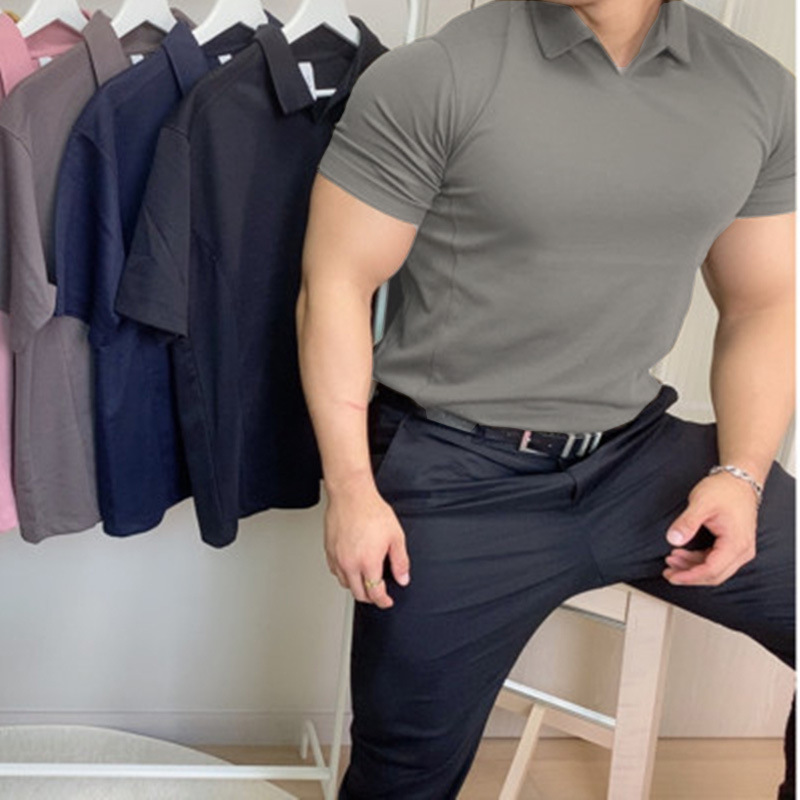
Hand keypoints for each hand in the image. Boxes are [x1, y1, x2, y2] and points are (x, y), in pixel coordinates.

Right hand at [324, 481, 410, 608]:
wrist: (351, 495)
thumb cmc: (371, 510)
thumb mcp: (396, 536)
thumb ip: (400, 561)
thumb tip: (403, 578)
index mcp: (368, 562)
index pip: (375, 593)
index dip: (383, 601)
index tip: (387, 601)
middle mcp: (350, 563)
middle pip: (359, 593)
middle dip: (370, 597)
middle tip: (378, 594)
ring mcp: (337, 558)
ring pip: (345, 583)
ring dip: (356, 587)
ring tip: (365, 581)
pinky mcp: (329, 550)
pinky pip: (335, 571)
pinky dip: (344, 575)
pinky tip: (351, 568)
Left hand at [663, 471, 758, 585]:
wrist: (739, 480)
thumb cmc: (724, 490)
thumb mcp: (701, 503)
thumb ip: (687, 522)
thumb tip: (673, 539)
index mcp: (736, 544)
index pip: (712, 571)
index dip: (689, 576)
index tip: (672, 576)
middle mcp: (743, 551)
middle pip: (714, 575)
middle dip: (689, 575)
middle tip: (668, 571)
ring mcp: (740, 550)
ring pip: (714, 570)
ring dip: (692, 568)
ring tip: (671, 560)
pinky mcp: (734, 546)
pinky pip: (716, 561)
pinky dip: (698, 561)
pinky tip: (682, 555)